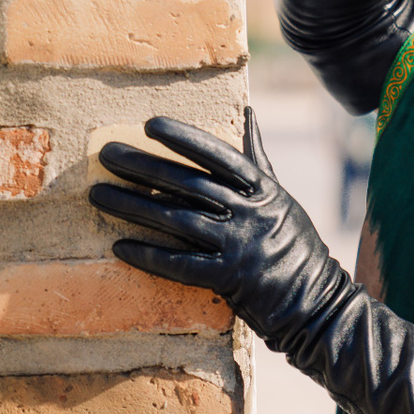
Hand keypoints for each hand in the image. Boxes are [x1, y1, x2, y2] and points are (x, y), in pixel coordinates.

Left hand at [89, 111, 348, 350]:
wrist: (315, 301)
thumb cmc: (295, 245)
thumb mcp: (281, 196)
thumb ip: (258, 159)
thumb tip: (250, 112)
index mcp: (262, 189)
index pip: (218, 155)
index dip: (184, 138)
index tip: (149, 124)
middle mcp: (250, 212)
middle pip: (188, 184)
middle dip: (143, 167)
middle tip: (107, 155)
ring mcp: (239, 245)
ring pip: (176, 220)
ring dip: (132, 206)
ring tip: (98, 194)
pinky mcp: (228, 279)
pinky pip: (181, 264)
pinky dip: (149, 255)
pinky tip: (120, 245)